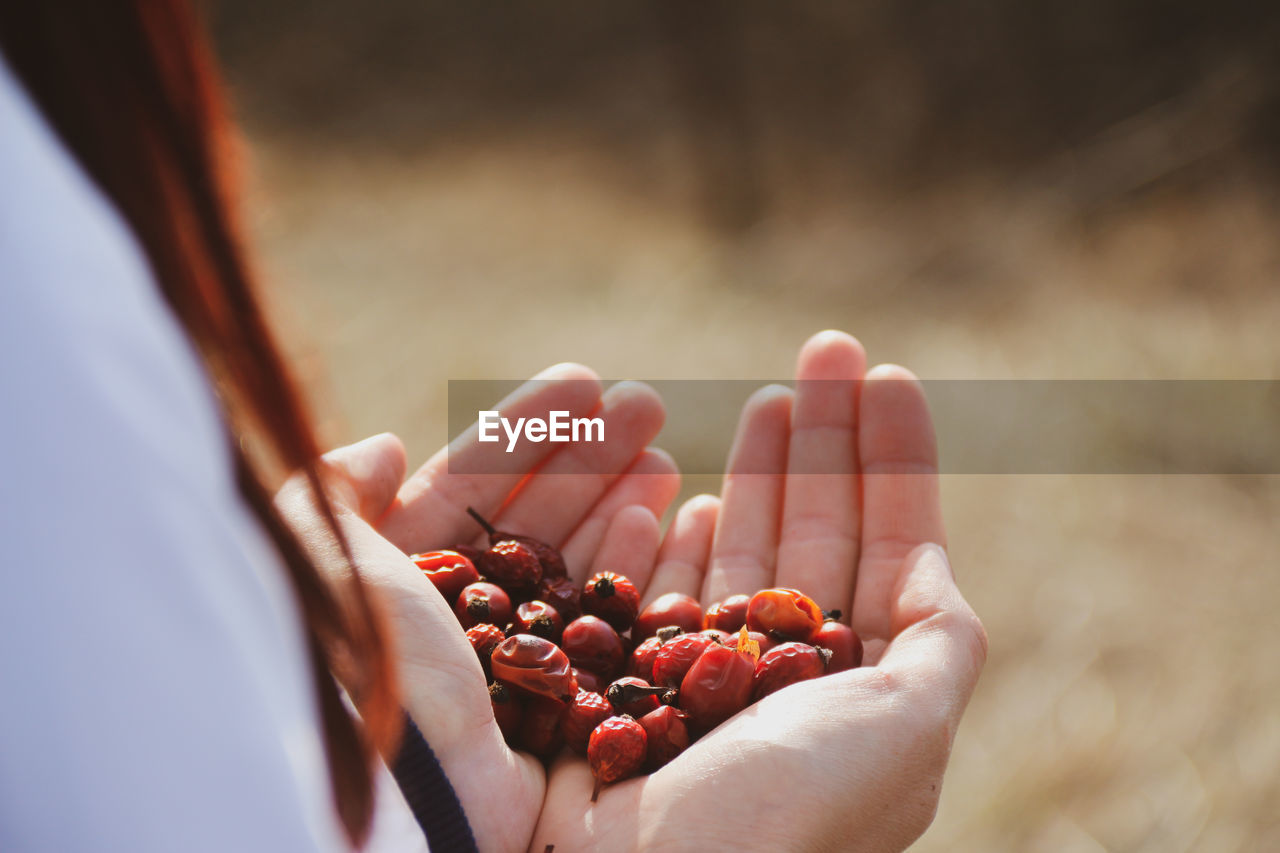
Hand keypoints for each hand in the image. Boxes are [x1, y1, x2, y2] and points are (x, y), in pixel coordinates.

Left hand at [278, 365, 680, 852]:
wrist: (398, 786)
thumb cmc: (357, 660)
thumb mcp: (316, 556)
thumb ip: (337, 492)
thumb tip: (387, 445)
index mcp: (393, 577)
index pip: (468, 484)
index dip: (526, 429)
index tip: (584, 380)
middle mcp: (453, 619)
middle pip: (532, 517)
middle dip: (589, 455)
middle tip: (647, 402)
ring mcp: (507, 663)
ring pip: (572, 565)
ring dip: (620, 501)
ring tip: (665, 454)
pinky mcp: (554, 706)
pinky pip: (600, 622)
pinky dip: (632, 568)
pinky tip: (664, 519)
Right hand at [531, 332, 987, 851]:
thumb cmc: (787, 815)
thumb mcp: (904, 731)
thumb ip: (938, 647)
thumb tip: (938, 573)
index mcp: (859, 690)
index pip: (888, 547)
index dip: (892, 459)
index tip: (889, 375)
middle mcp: (786, 680)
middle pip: (813, 530)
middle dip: (824, 440)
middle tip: (826, 347)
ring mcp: (705, 677)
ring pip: (741, 547)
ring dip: (759, 470)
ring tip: (772, 398)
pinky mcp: (628, 678)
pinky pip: (655, 582)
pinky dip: (669, 527)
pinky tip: (687, 481)